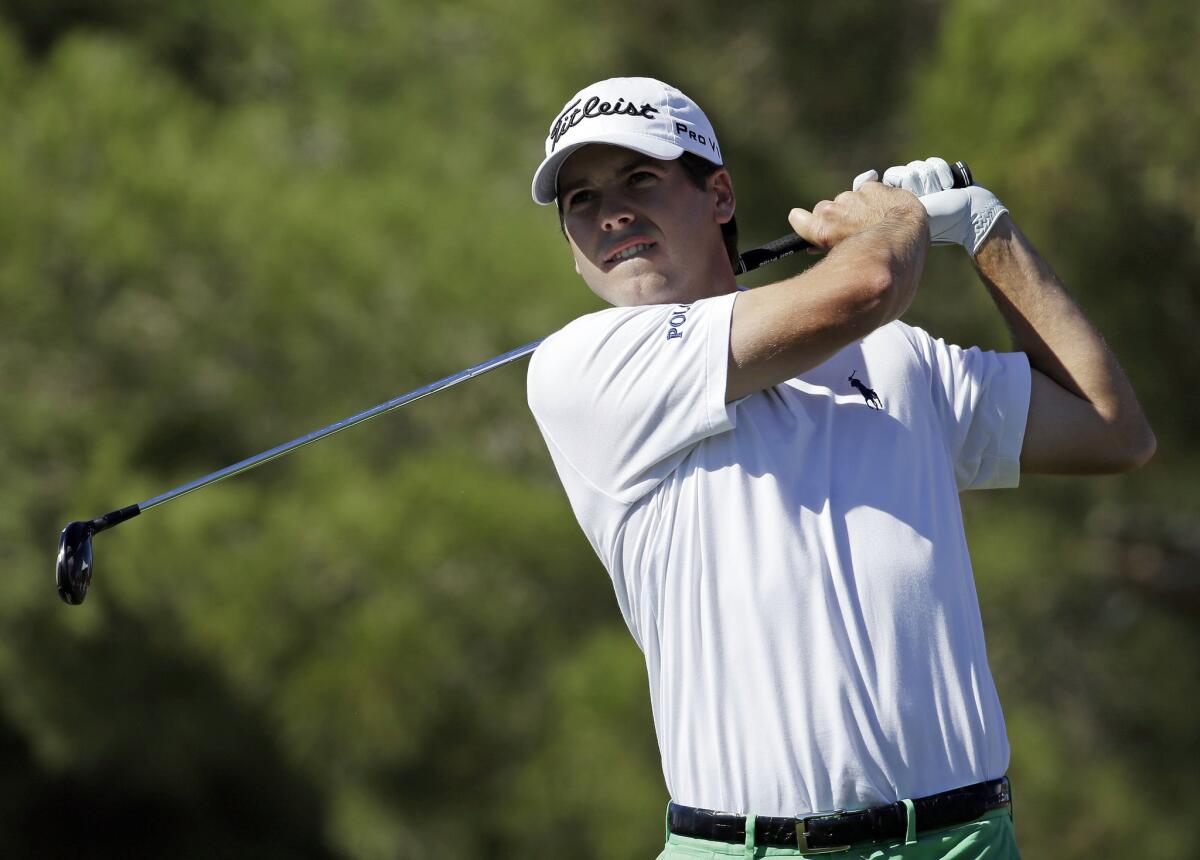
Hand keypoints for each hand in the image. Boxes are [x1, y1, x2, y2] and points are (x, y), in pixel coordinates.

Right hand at [787, 181, 925, 250]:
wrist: (904, 234)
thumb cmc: (876, 254)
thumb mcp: (846, 258)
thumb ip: (827, 248)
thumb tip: (813, 247)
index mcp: (822, 229)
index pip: (798, 218)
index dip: (803, 220)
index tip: (804, 220)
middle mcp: (832, 210)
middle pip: (824, 209)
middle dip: (835, 217)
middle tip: (851, 228)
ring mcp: (851, 197)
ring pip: (847, 200)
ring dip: (856, 208)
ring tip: (872, 221)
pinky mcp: (869, 187)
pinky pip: (866, 191)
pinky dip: (873, 198)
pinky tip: (883, 210)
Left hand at [866, 157, 1007, 255]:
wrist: (969, 215)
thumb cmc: (939, 219)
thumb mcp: (910, 215)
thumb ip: (889, 203)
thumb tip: (873, 180)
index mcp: (899, 200)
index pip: (892, 176)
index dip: (903, 181)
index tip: (917, 194)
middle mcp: (910, 189)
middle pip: (907, 170)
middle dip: (921, 183)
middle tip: (929, 197)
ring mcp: (925, 180)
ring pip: (921, 166)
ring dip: (933, 181)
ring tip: (941, 193)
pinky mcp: (939, 172)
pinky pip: (933, 162)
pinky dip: (943, 173)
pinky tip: (949, 186)